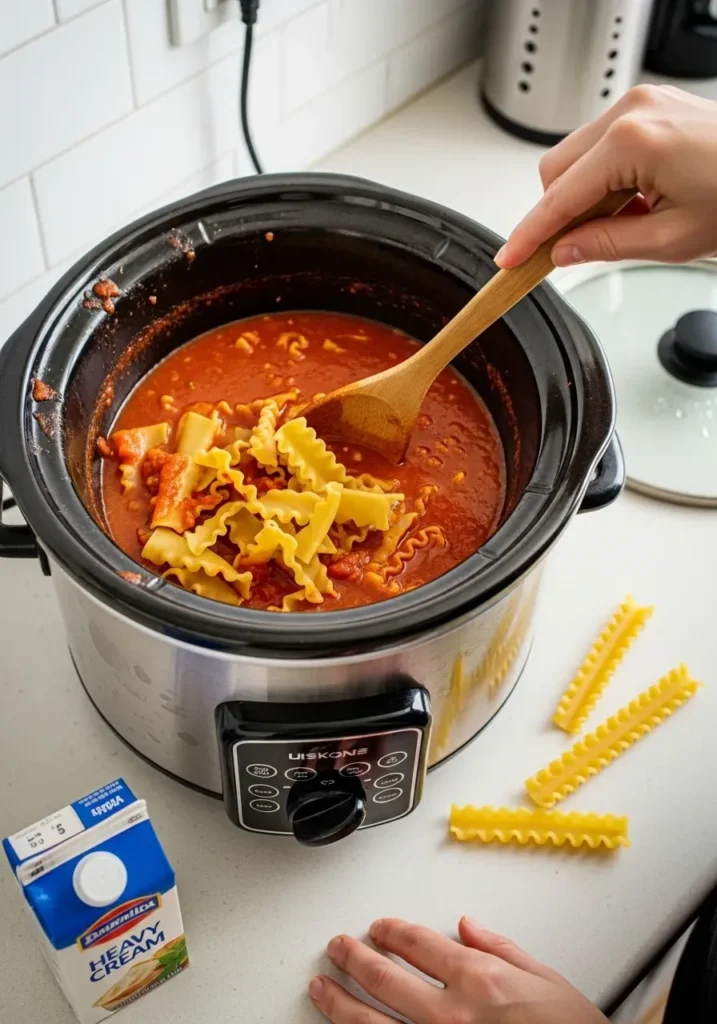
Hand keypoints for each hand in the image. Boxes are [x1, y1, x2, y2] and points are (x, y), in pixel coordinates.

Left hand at [308, 916, 608, 1022]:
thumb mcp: (545, 979)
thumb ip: (501, 949)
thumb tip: (468, 927)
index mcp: (478, 979)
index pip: (417, 943)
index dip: (390, 931)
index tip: (378, 927)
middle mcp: (451, 1014)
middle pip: (385, 978)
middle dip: (354, 958)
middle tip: (338, 947)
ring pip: (372, 1023)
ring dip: (340, 1002)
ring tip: (322, 988)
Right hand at [495, 84, 716, 268]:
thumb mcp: (671, 239)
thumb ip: (606, 245)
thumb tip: (565, 251)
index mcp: (632, 142)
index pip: (559, 198)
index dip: (530, 235)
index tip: (509, 259)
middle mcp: (631, 112)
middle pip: (555, 171)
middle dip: (556, 213)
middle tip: (573, 250)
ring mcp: (640, 103)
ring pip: (574, 156)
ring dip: (582, 196)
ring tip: (624, 223)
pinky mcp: (650, 105)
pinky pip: (601, 144)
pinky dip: (603, 178)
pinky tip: (632, 201)